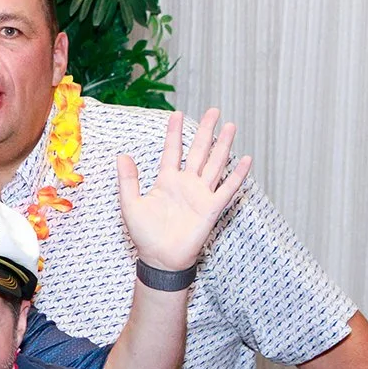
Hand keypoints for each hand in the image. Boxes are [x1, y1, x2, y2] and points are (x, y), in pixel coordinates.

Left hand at [115, 108, 252, 272]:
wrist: (160, 258)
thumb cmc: (145, 234)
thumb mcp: (130, 204)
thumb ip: (128, 180)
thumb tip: (121, 155)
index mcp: (166, 181)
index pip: (172, 151)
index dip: (174, 133)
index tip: (177, 113)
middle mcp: (186, 183)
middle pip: (199, 151)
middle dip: (206, 131)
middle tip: (214, 110)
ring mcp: (201, 194)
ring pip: (215, 164)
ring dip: (223, 146)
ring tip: (231, 126)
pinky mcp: (211, 208)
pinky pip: (227, 188)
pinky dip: (237, 175)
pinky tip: (246, 159)